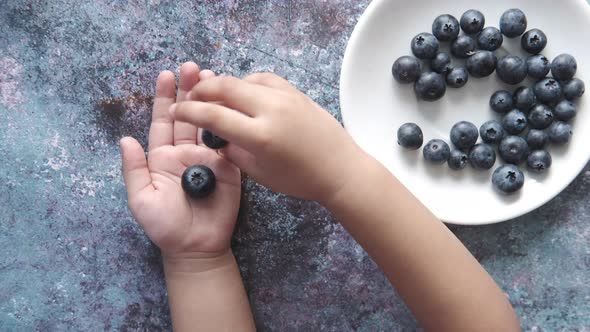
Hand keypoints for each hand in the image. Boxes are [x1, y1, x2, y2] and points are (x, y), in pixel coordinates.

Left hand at [120, 63, 240, 257]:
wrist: (196, 247)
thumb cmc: (165, 226)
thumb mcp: (141, 199)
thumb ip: (133, 169)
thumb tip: (124, 139)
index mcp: (162, 158)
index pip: (163, 122)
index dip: (164, 98)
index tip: (166, 74)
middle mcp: (185, 153)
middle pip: (187, 116)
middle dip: (189, 91)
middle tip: (192, 67)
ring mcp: (209, 158)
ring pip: (209, 124)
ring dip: (210, 100)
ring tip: (213, 76)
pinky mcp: (230, 167)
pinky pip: (229, 142)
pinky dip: (230, 122)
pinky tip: (231, 104)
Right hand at [171, 73, 368, 203]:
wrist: (340, 169)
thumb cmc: (301, 179)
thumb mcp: (261, 174)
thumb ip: (234, 152)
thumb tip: (217, 137)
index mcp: (260, 136)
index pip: (213, 116)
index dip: (189, 111)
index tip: (176, 111)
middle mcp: (271, 109)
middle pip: (225, 87)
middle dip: (201, 90)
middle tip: (190, 98)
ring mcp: (286, 97)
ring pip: (243, 79)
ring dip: (224, 85)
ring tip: (215, 97)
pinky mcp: (296, 92)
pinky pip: (264, 79)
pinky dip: (248, 83)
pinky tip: (244, 94)